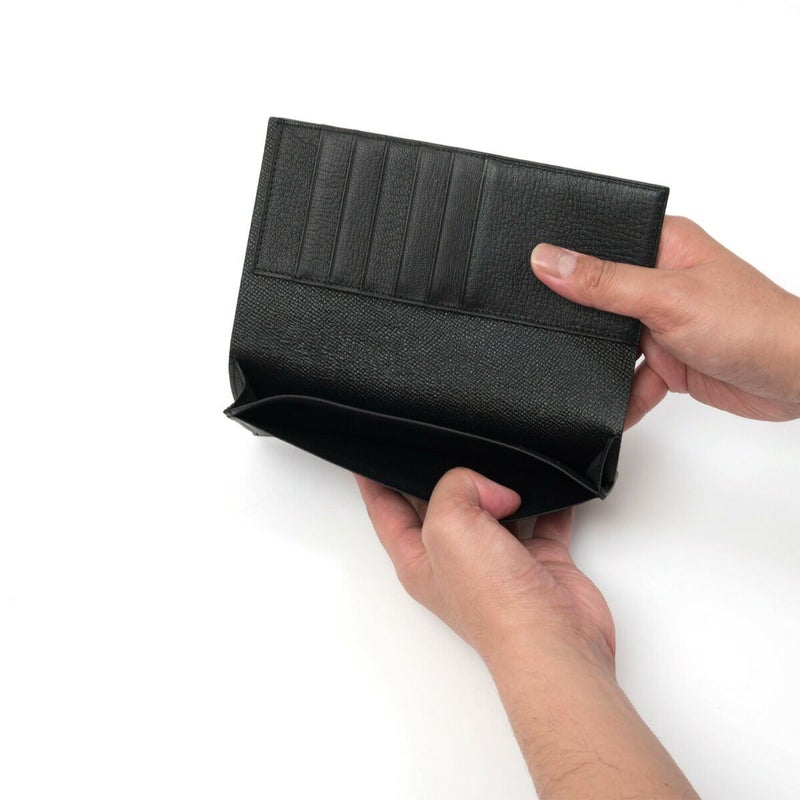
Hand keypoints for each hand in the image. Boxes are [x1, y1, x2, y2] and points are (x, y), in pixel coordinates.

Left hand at [355, 467, 698, 797]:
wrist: (554, 641)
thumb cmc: (494, 603)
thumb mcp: (449, 526)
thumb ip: (455, 486)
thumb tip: (490, 484)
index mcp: (419, 556)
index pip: (385, 509)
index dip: (374, 478)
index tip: (370, 451)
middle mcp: (456, 558)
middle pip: (440, 502)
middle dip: (443, 471)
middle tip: (447, 438)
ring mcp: (498, 559)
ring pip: (493, 507)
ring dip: (500, 482)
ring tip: (503, 452)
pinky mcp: (539, 559)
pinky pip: (543, 518)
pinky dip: (549, 499)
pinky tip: (550, 479)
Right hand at [531, 215, 799, 425]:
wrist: (796, 378)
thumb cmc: (751, 322)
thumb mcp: (666, 297)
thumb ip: (604, 283)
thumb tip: (549, 260)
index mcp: (662, 246)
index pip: (600, 242)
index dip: (565, 256)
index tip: (526, 272)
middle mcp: (660, 281)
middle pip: (598, 297)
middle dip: (578, 320)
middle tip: (543, 331)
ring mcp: (663, 322)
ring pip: (610, 342)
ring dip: (599, 363)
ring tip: (572, 373)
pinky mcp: (669, 359)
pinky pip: (631, 378)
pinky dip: (622, 396)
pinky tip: (611, 408)